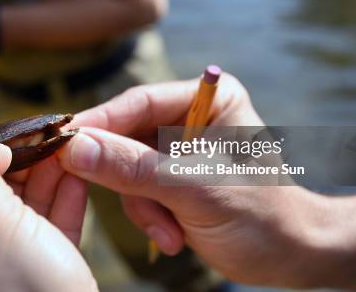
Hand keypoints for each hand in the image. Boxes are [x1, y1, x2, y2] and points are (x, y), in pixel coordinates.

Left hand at [0, 111, 95, 291]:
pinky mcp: (50, 285)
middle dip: (22, 161)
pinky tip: (79, 175)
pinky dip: (66, 200)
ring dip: (49, 174)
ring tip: (69, 145)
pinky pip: (53, 233)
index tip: (18, 135)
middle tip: (51, 133)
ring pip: (25, 213)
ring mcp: (9, 282)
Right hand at [59, 75, 335, 287]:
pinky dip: (149, 217)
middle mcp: (189, 117)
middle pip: (127, 136)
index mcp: (207, 99)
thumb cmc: (262, 215)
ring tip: (171, 233)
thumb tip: (75, 147)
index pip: (139, 102)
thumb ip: (134, 168)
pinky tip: (174, 236)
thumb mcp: (195, 189)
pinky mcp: (170, 177)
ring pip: (126, 168)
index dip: (101, 123)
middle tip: (134, 206)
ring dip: (143, 207)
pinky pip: (136, 190)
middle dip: (131, 181)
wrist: (291, 256)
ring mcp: (178, 149)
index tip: (64, 142)